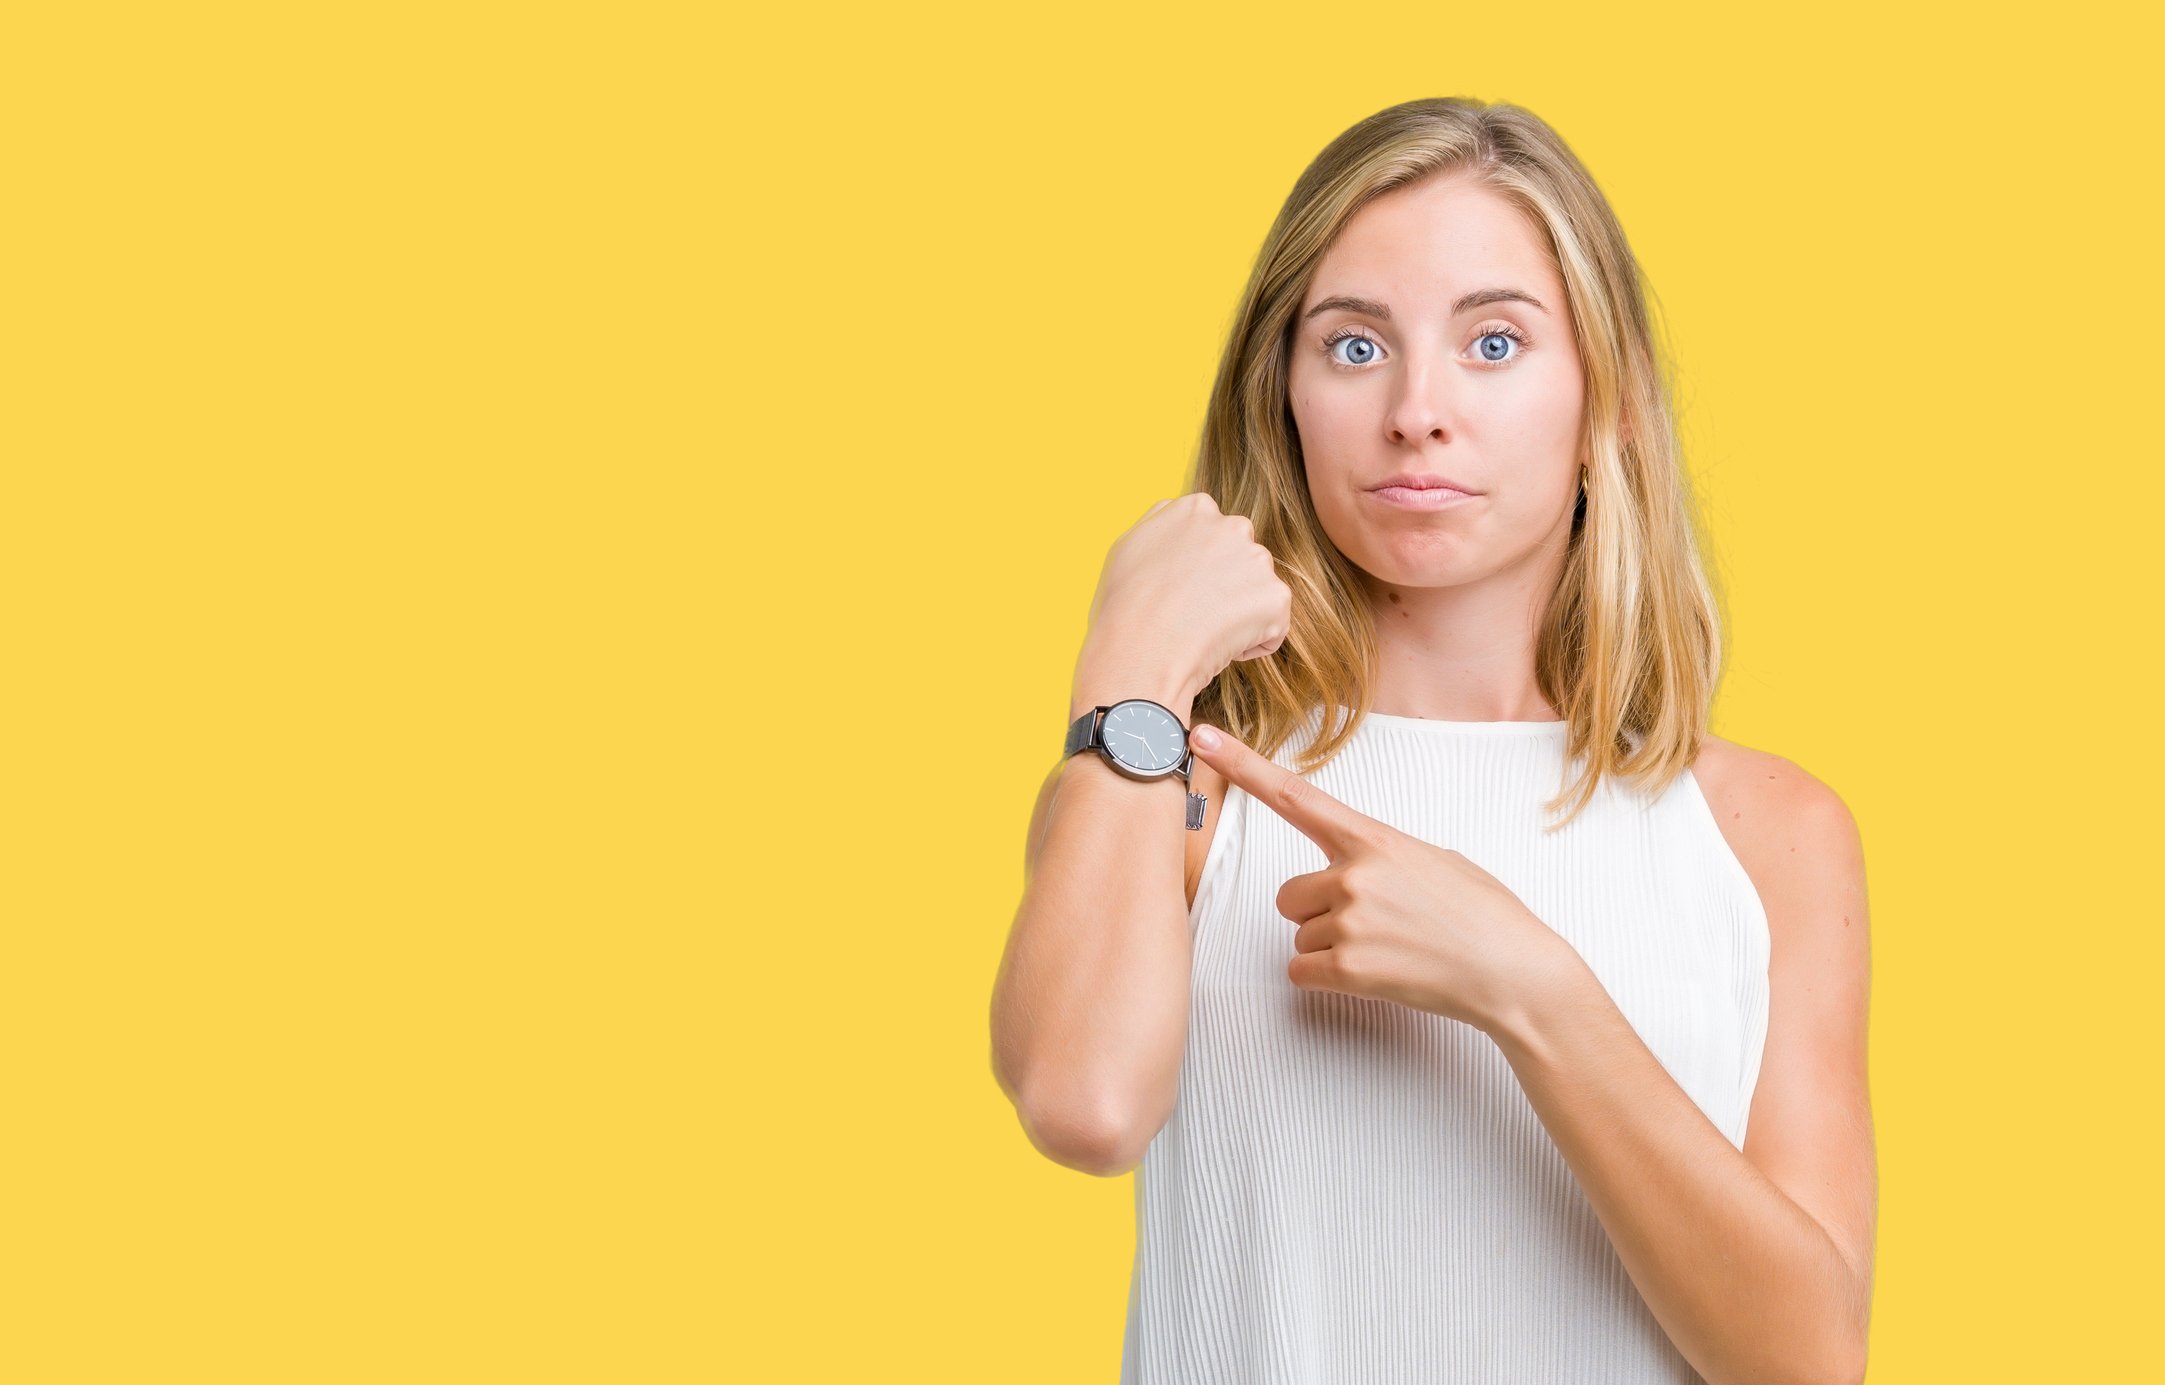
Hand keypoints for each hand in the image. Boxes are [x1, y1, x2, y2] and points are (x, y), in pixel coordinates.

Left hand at [1185, 722, 1573, 1036]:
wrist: (1514, 971)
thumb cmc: (1482, 915)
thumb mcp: (1434, 859)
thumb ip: (1380, 856)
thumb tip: (1350, 869)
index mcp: (1373, 839)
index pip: (1295, 796)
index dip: (1243, 765)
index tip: (1202, 738)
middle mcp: (1354, 874)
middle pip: (1290, 896)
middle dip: (1318, 913)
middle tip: (1375, 926)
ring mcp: (1349, 921)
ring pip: (1299, 935)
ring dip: (1330, 948)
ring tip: (1388, 950)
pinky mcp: (1349, 968)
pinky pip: (1302, 972)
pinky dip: (1329, 980)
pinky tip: (1377, 975)